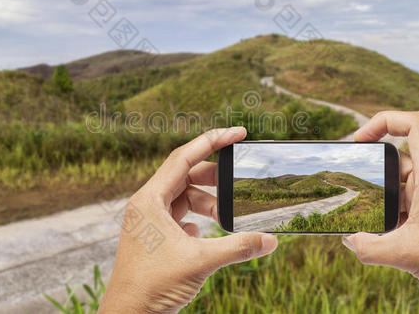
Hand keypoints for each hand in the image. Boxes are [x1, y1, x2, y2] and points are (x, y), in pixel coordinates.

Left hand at [99, 127, 277, 312]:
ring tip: (226, 216)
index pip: (183, 157)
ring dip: (208, 203)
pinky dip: (198, 218)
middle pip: (185, 175)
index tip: (238, 132)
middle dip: (214, 178)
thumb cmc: (152, 287)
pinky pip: (180, 215)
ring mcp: (150, 220)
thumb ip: (238, 247)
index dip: (212, 140)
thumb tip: (271, 241)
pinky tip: (206, 232)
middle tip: (239, 179)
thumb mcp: (200, 262)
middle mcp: (147, 204)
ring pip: (184, 197)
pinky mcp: (155, 236)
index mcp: (150, 200)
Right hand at [343, 111, 418, 312]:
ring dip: (377, 196)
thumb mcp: (406, 255)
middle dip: (371, 167)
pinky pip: (401, 204)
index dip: (385, 120)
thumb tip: (348, 239)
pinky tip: (374, 234)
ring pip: (396, 183)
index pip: (415, 125)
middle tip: (348, 179)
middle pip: (396, 156)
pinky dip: (385, 213)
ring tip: (358, 213)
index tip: (360, 139)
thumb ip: (369, 248)